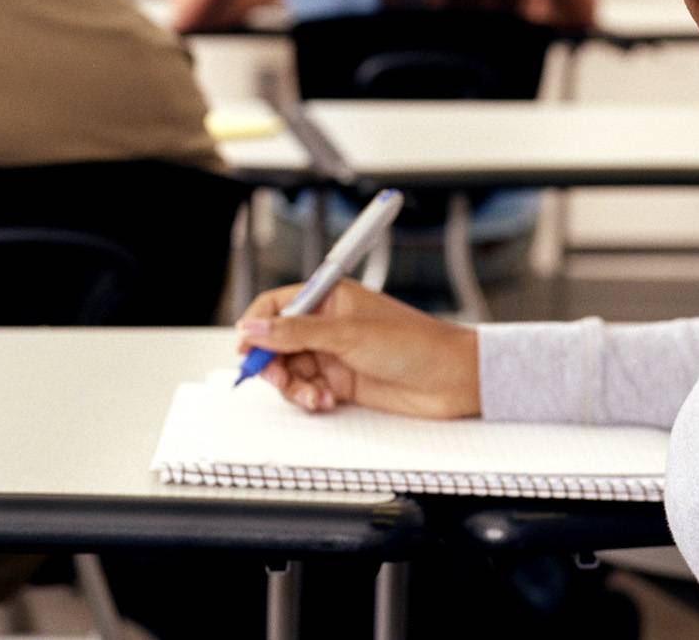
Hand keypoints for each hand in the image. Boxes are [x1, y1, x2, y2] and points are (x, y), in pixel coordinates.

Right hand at [237, 278, 480, 418]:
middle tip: (279, 378)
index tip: (246, 349)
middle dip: (273, 363)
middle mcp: (328, 324)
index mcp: (330, 297)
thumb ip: (296, 333)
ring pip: (290, 370)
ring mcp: (334, 354)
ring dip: (294, 386)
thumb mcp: (348, 334)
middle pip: (277, 342)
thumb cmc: (414, 343)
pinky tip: (325, 401)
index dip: (257, 326)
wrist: (451, 379)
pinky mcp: (342, 381)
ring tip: (313, 395)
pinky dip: (309, 398)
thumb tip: (253, 328)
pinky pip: (308, 389)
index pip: (277, 305)